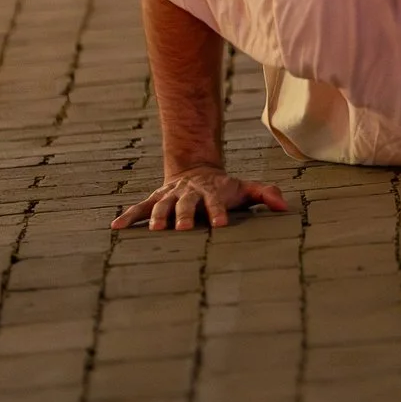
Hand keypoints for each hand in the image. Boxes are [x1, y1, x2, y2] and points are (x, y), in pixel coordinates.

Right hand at [111, 167, 288, 230]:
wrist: (197, 170)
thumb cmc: (225, 188)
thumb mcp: (245, 189)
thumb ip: (265, 194)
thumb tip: (284, 206)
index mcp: (212, 192)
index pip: (217, 202)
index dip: (219, 212)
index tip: (221, 224)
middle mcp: (189, 193)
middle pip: (187, 203)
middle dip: (185, 215)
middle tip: (184, 228)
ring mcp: (171, 195)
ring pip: (162, 205)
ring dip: (158, 217)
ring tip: (154, 231)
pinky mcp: (155, 199)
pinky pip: (140, 208)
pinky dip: (128, 217)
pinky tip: (115, 229)